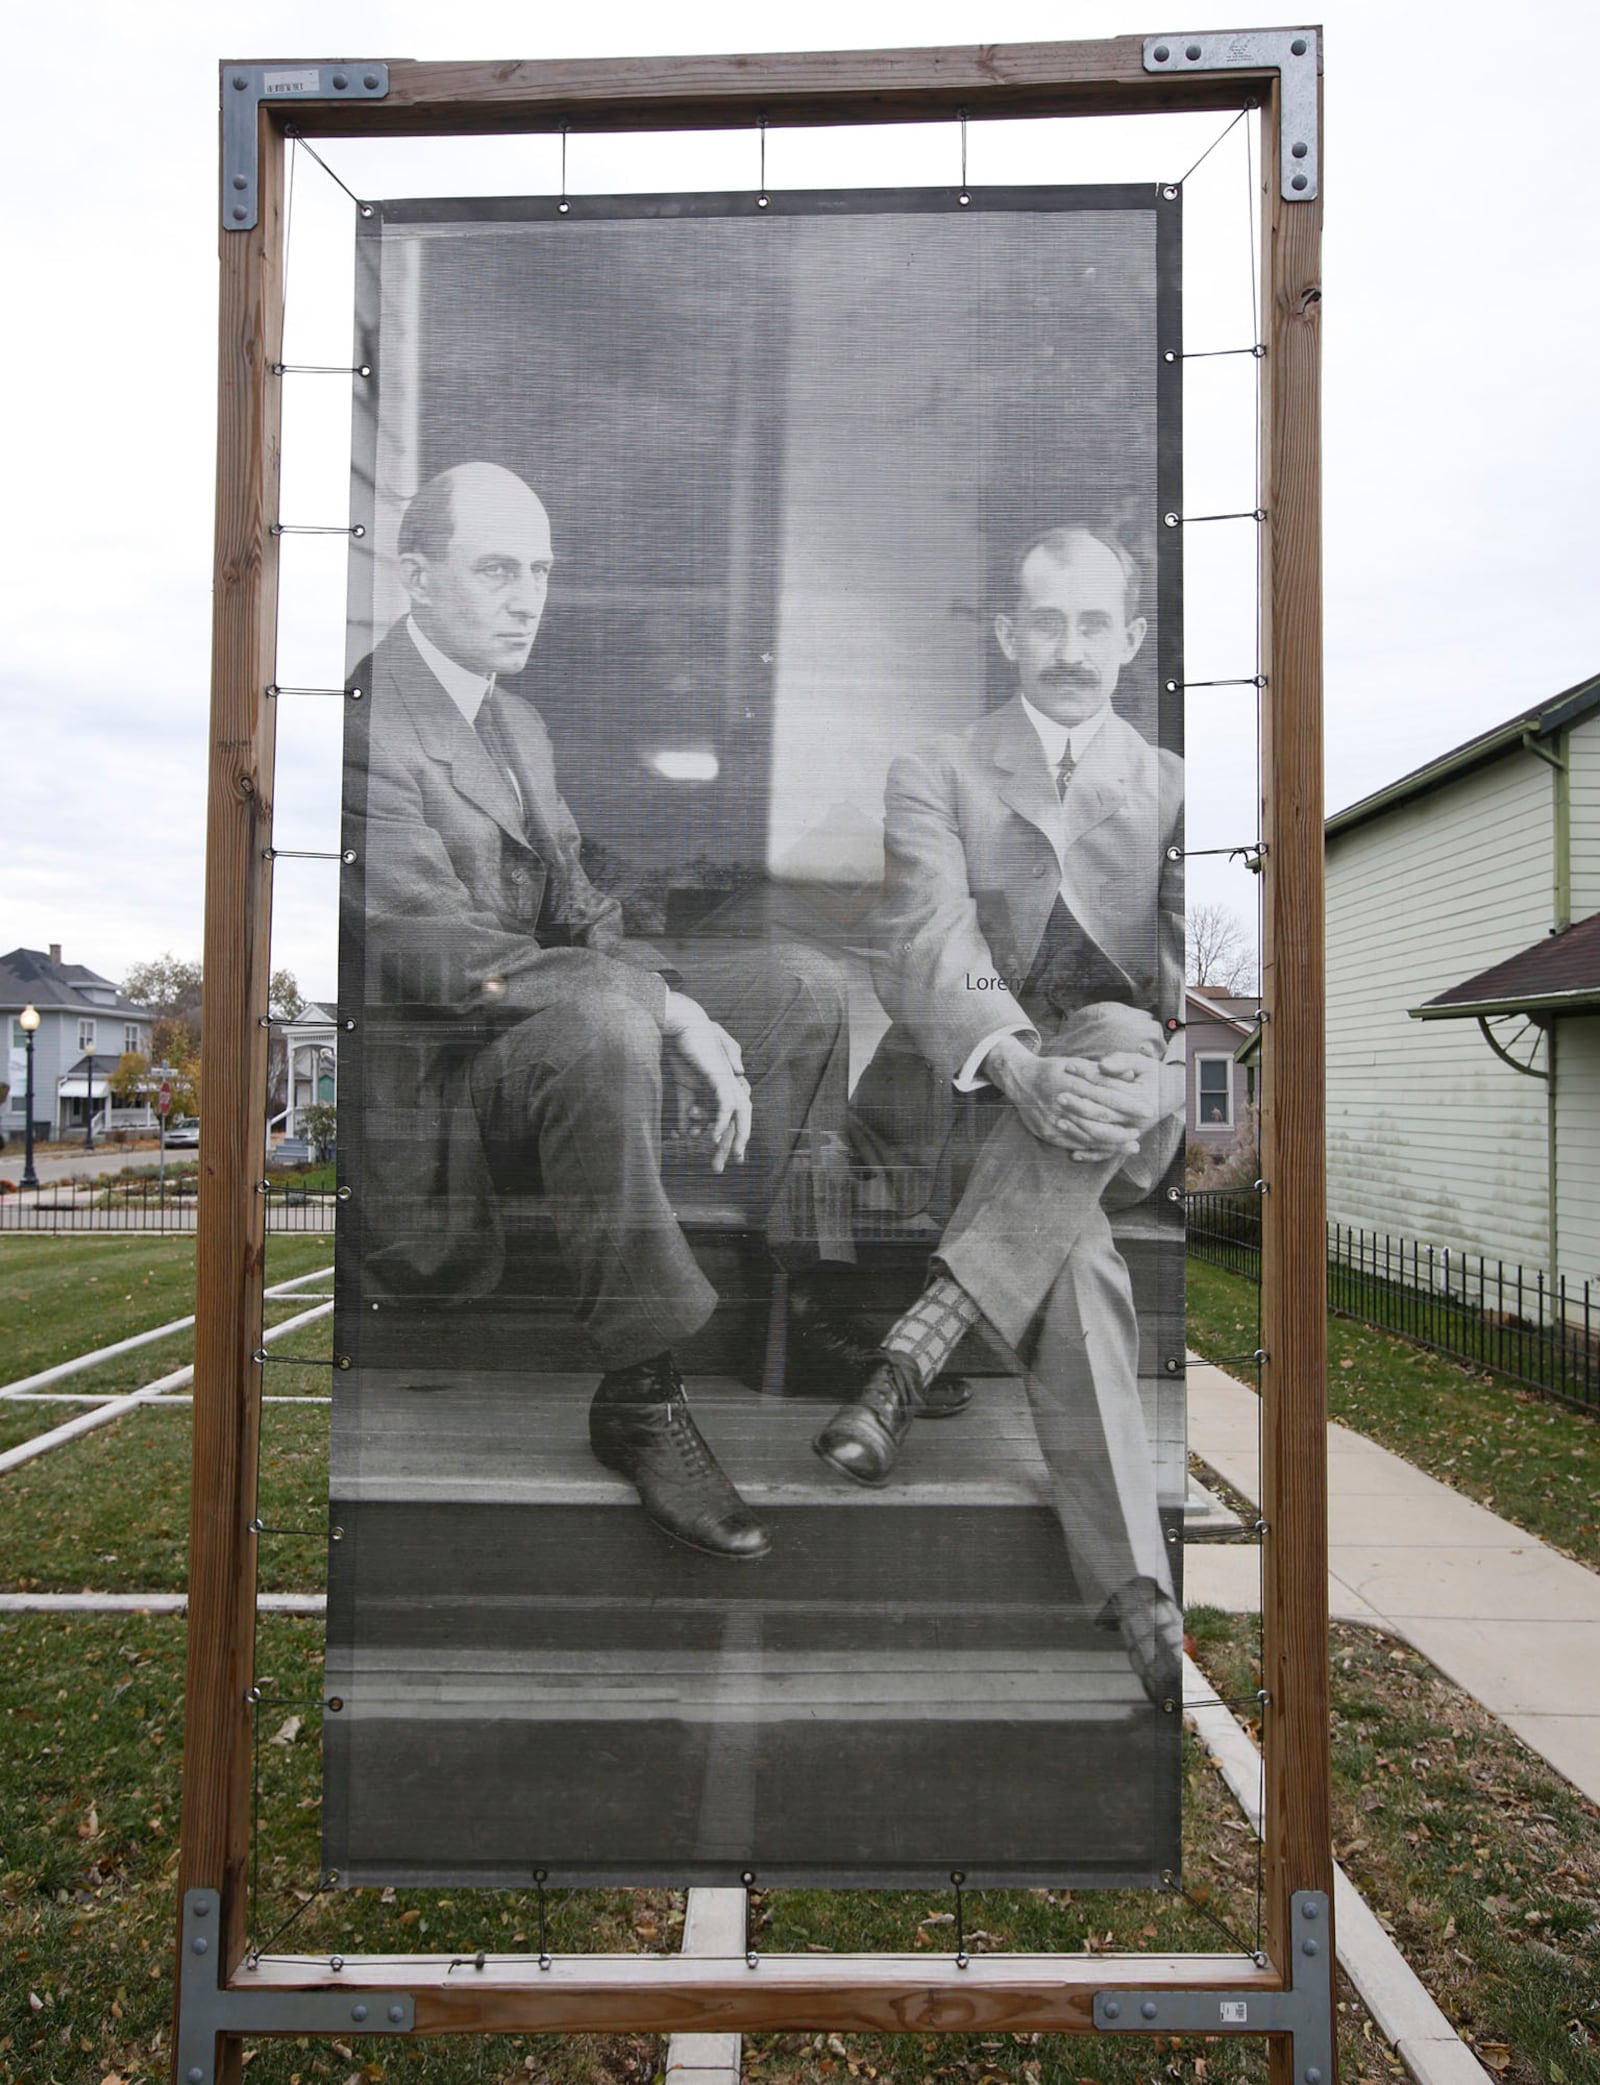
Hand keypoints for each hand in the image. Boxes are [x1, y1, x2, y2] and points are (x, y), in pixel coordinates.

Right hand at [662, 992, 751, 1172]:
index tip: (725, 1160)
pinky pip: (725, 1104)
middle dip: (730, 1146)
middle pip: (738, 1121)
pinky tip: (713, 1137)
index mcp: (725, 1088)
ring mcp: (729, 1080)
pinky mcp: (720, 1076)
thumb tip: (687, 1134)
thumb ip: (686, 1110)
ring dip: (730, 1138)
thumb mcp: (683, 1088)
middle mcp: (732, 1085)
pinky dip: (721, 1121)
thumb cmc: (683, 1052)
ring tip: (724, 1157)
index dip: (730, 1140)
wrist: (682, 1025)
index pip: (733, 1120)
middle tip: (719, 1167)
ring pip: (737, 1116)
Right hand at [984, 1036, 1159, 1157]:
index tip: (1147, 1109)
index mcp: (1070, 1079)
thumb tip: (1131, 1076)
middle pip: (1098, 1118)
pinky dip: (1093, 1149)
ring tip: (1131, 1145)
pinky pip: (1073, 1144)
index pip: (1106, 1094)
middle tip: (1139, 1132)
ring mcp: (1051, 1118)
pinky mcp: (1045, 1132)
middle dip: (1122, 1128)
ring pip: (1087, 1135)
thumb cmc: (1054, 1069)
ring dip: (1112, 1142)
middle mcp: (1060, 1100)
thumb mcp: (1078, 1063)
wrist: (1019, 1079)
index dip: (1128, 1104)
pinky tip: (1108, 1150)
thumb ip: (1104, 1071)